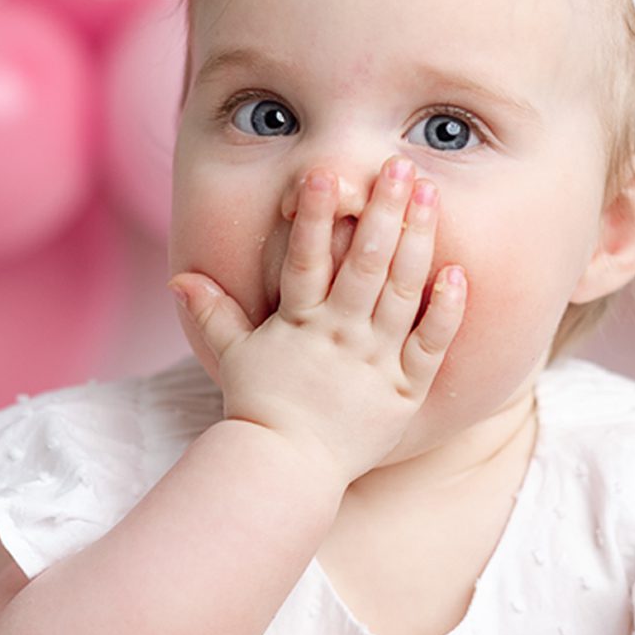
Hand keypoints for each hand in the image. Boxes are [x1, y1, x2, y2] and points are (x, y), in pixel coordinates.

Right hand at [169, 157, 464, 486]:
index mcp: (299, 324)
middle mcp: (340, 336)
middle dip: (382, 212)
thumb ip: (213, 312)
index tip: (324, 175)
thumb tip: (178, 278)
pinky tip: (456, 272)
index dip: (315, 217)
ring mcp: (375, 361)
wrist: (286, 468)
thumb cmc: (259, 409)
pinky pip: (430, 344)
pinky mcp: (404, 389)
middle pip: (364, 264)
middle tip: (398, 166)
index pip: (306, 260)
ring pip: (401, 292)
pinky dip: (445, 310)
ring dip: (416, 241)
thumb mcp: (233, 355)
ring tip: (428, 195)